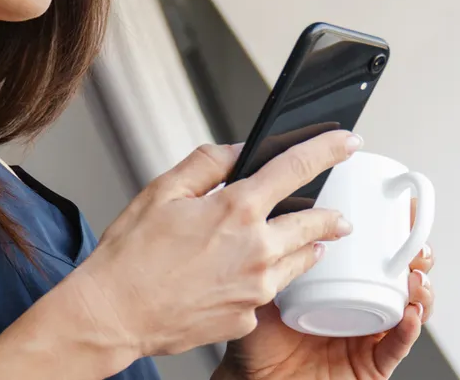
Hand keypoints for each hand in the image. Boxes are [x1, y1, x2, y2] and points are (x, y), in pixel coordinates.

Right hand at [74, 130, 359, 356]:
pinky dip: (262, 282)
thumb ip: (205, 165)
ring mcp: (255, 289)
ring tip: (300, 245)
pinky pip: (266, 294)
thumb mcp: (160, 192)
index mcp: (234, 210)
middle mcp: (255, 250)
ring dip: (304, 249)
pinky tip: (239, 279)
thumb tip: (236, 151)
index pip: (295, 168)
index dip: (327, 149)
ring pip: (298, 262)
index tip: (346, 141)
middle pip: (314, 224)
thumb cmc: (129, 256)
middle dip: (331, 216)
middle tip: (337, 215)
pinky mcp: (247, 318)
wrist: (114, 314)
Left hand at [218, 199, 435, 378]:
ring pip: (407, 308)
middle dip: (413, 256)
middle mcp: (357, 307)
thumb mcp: (265, 287)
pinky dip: (408, 330)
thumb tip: (277, 214)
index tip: (399, 211)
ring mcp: (367, 335)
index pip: (370, 256)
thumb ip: (273, 257)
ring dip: (419, 290)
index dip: (388, 235)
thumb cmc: (257, 339)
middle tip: (414, 241)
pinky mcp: (371, 364)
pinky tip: (410, 314)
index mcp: (336, 286)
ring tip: (414, 274)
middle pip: (397, 277)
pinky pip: (396, 347)